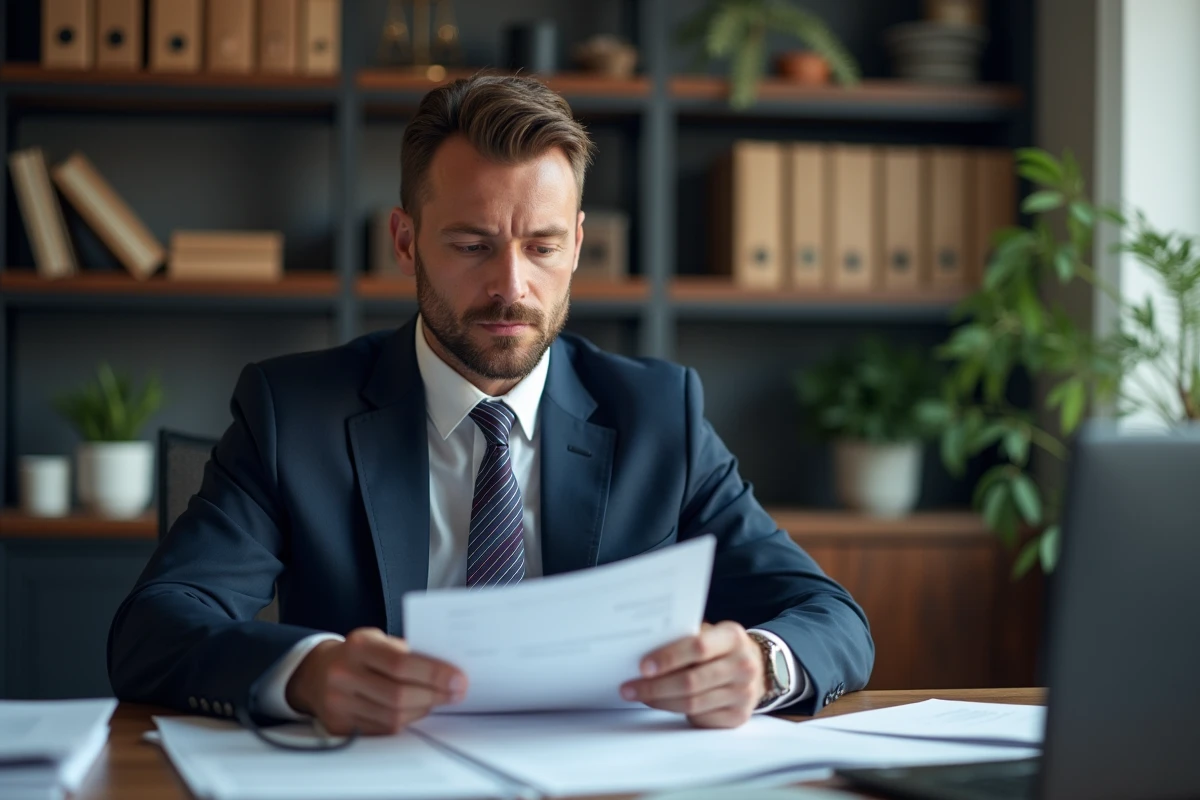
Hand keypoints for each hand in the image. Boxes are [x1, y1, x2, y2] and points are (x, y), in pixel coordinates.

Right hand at [285, 627, 466, 734]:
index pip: (401, 663)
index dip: (434, 673)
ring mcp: (338, 703)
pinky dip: (405, 722)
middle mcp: (344, 674)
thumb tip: (447, 669)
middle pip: (398, 694)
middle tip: (457, 693)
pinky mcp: (339, 725)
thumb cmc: (358, 654)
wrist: (316, 672)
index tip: (459, 679)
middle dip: (434, 695)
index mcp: (358, 647)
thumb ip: (407, 652)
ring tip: (439, 701)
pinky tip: (417, 711)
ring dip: (422, 710)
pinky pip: (381, 730)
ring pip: (392, 717)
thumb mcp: (379, 641)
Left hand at [620, 621, 764, 728]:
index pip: (698, 647)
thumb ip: (685, 638)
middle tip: (629, 687)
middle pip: (691, 682)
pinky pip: (699, 718)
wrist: (756, 668)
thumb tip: (644, 648)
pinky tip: (661, 703)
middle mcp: (743, 666)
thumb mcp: (711, 633)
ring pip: (691, 704)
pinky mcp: (738, 717)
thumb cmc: (721, 648)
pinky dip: (675, 712)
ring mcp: (743, 694)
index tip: (642, 666)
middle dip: (655, 686)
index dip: (668, 658)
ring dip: (659, 701)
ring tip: (638, 695)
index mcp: (733, 638)